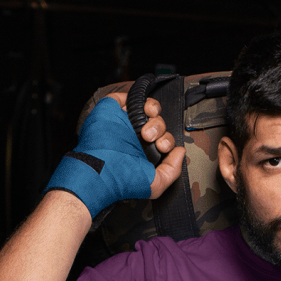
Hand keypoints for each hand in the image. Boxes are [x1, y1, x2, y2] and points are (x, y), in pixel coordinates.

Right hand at [46, 90, 184, 217]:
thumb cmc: (123, 180)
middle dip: (160, 129)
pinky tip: (145, 111)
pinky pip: (132, 96)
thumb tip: (180, 152)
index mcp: (144, 152)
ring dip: (155, 114)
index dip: (167, 141)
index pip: (162, 140)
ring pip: (149, 108)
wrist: (100, 170)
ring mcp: (124, 121)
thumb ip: (172, 171)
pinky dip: (142, 100)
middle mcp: (135, 136)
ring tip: (148, 126)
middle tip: (151, 139)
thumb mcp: (155, 184)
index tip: (163, 148)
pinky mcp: (113, 108)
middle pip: (158, 123)